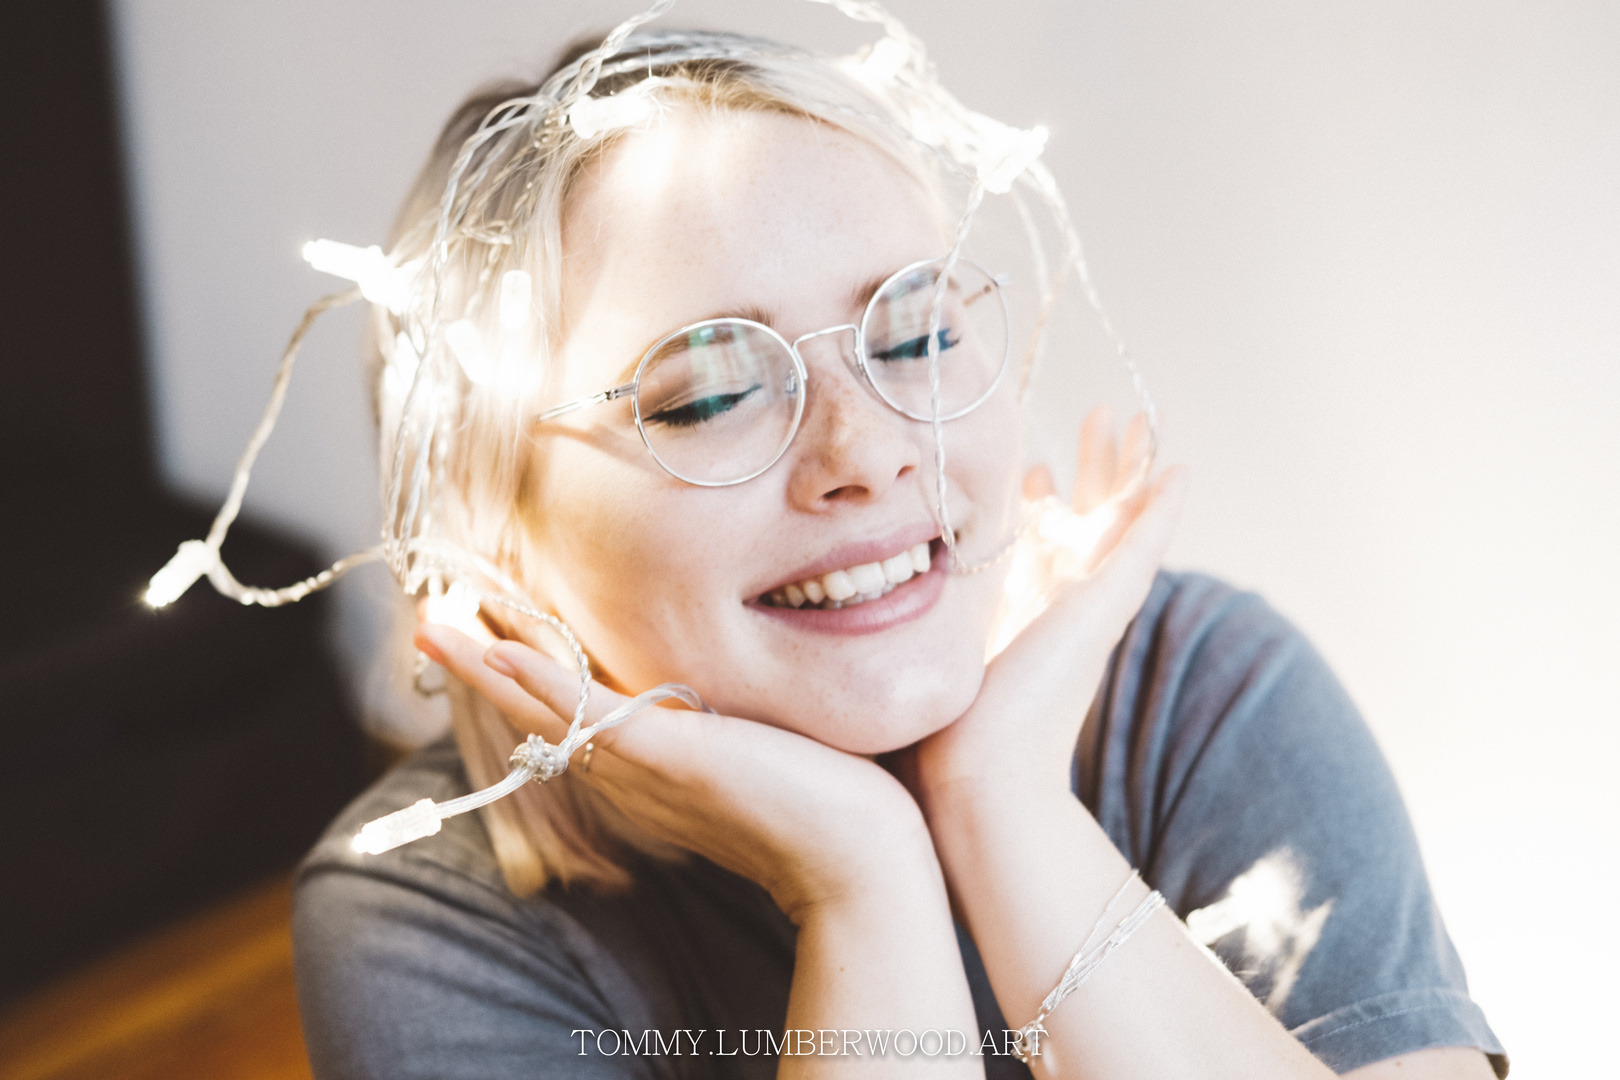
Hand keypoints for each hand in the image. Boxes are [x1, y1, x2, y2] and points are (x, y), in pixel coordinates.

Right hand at [416, 623, 935, 922]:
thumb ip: (731, 729)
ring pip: (544, 711)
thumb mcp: (759, 750)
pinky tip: (495, 653)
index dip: (525, 684)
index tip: (490, 643)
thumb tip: (736, 706)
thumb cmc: (824, 802)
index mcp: (648, 770)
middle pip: (538, 717)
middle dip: (485, 673)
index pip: (570, 721)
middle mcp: (631, 774)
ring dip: (486, 670)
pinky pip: (583, 714)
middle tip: (431, 631)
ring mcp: (642, 767)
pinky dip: (535, 684)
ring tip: (432, 633)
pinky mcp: (665, 755)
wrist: (857, 854)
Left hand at [910, 408, 1188, 809]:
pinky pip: (1143, 548)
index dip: (1037, 501)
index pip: (1036, 542)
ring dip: (1126, 468)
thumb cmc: (927, 734)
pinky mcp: (1104, 612)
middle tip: (1099, 417)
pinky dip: (1163, 512)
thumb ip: (889, 624)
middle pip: (1086, 519)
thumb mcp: (908, 650)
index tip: (1032, 467)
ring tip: (1131, 418)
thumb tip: (836, 599)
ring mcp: (1086, 608)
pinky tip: (1182, 473)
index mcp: (1015, 613)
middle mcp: (1055, 607)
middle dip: (1091, 467)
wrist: (969, 774)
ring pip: (1118, 521)